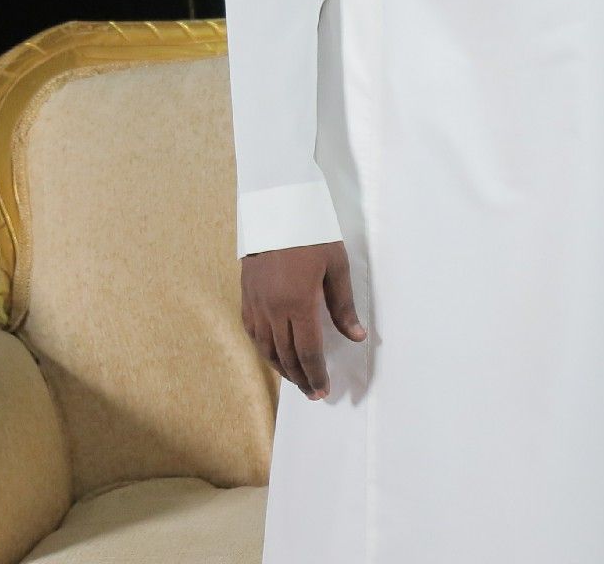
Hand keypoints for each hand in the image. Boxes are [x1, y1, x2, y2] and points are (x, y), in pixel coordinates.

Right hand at [241, 241, 365, 399]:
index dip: (317, 374)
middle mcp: (274, 310)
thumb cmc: (312, 235)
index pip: (309, 351)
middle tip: (314, 393)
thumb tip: (356, 337)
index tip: (324, 391)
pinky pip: (254, 334)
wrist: (275, 211)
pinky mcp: (246, 298)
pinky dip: (265, 351)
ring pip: (267, 349)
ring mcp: (257, 305)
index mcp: (299, 302)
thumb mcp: (337, 266)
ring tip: (298, 380)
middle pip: (287, 356)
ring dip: (283, 369)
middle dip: (302, 378)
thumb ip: (344, 306)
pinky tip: (275, 356)